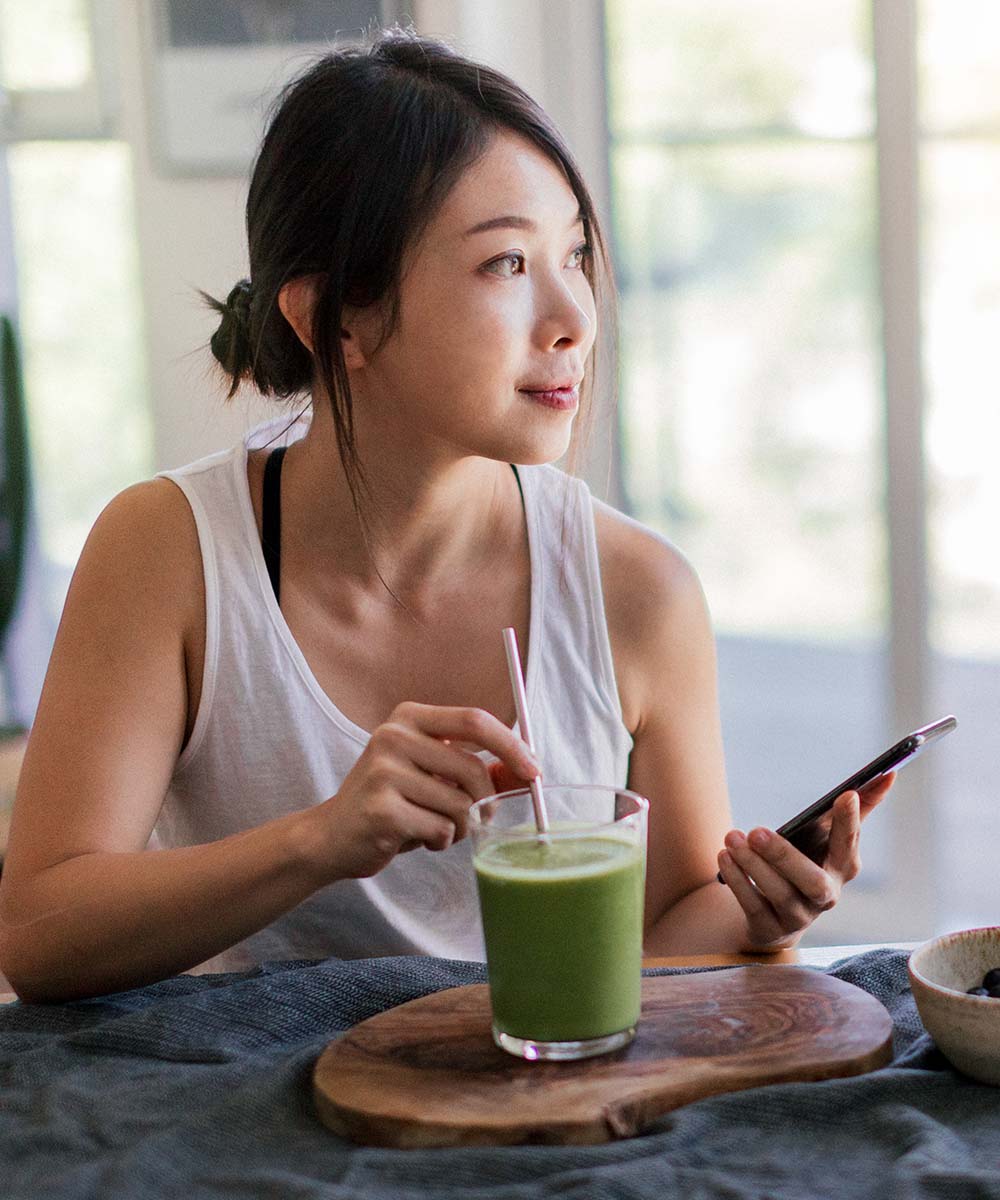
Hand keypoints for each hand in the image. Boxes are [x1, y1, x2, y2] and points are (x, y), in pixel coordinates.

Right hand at [313, 702, 540, 881]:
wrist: (332, 836)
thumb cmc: (393, 802)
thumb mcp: (434, 776)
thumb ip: (478, 769)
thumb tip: (525, 770)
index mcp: (409, 718)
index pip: (475, 720)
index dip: (511, 746)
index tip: (534, 771)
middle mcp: (393, 737)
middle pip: (473, 768)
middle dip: (487, 802)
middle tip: (480, 818)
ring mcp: (384, 772)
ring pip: (461, 805)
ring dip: (461, 827)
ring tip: (436, 828)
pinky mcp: (381, 810)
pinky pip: (442, 830)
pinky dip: (441, 841)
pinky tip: (417, 838)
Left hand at [716, 772, 894, 950]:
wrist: (777, 914)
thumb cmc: (807, 862)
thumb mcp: (827, 836)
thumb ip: (855, 809)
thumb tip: (888, 774)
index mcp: (842, 869)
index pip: (849, 848)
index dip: (850, 824)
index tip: (846, 795)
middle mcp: (825, 897)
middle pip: (812, 881)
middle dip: (785, 856)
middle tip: (757, 831)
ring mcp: (799, 917)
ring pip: (779, 894)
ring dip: (753, 865)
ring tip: (732, 838)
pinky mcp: (770, 929)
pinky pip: (753, 907)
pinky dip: (738, 882)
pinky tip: (724, 856)